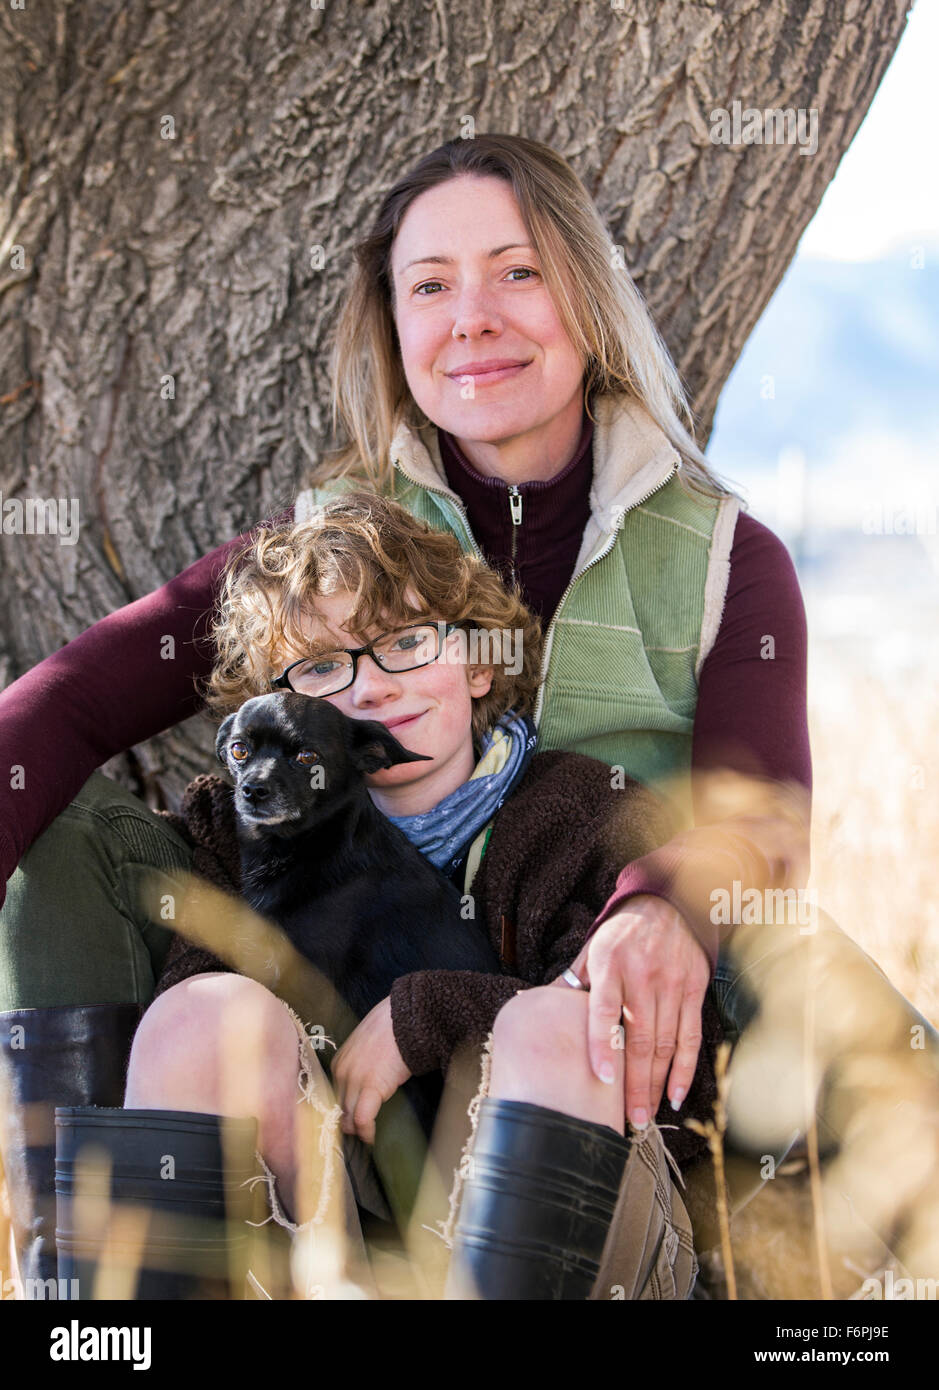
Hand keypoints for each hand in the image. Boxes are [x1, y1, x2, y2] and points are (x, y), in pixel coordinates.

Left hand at [331, 997, 411, 1144]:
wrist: (404, 1019)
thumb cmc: (391, 1029)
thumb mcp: (365, 1047)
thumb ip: (360, 1065)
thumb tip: (367, 1081)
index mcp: (338, 1063)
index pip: (334, 1097)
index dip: (342, 1112)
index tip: (351, 1122)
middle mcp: (341, 1073)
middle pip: (338, 1109)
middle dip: (347, 1124)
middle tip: (358, 1134)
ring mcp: (354, 1080)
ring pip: (348, 1117)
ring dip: (357, 1131)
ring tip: (366, 1138)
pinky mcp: (371, 1087)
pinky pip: (362, 1118)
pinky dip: (366, 1132)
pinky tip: (371, 1138)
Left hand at [554, 895, 708, 1128]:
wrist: (669, 904)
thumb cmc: (622, 933)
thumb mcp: (594, 947)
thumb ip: (575, 980)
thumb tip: (542, 1007)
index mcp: (611, 965)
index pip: (604, 1011)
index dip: (603, 1046)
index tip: (602, 1080)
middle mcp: (643, 976)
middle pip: (639, 1038)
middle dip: (634, 1083)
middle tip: (629, 1120)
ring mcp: (672, 984)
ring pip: (664, 1044)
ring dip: (655, 1084)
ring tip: (646, 1115)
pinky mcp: (694, 990)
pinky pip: (690, 1037)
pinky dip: (684, 1069)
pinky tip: (675, 1094)